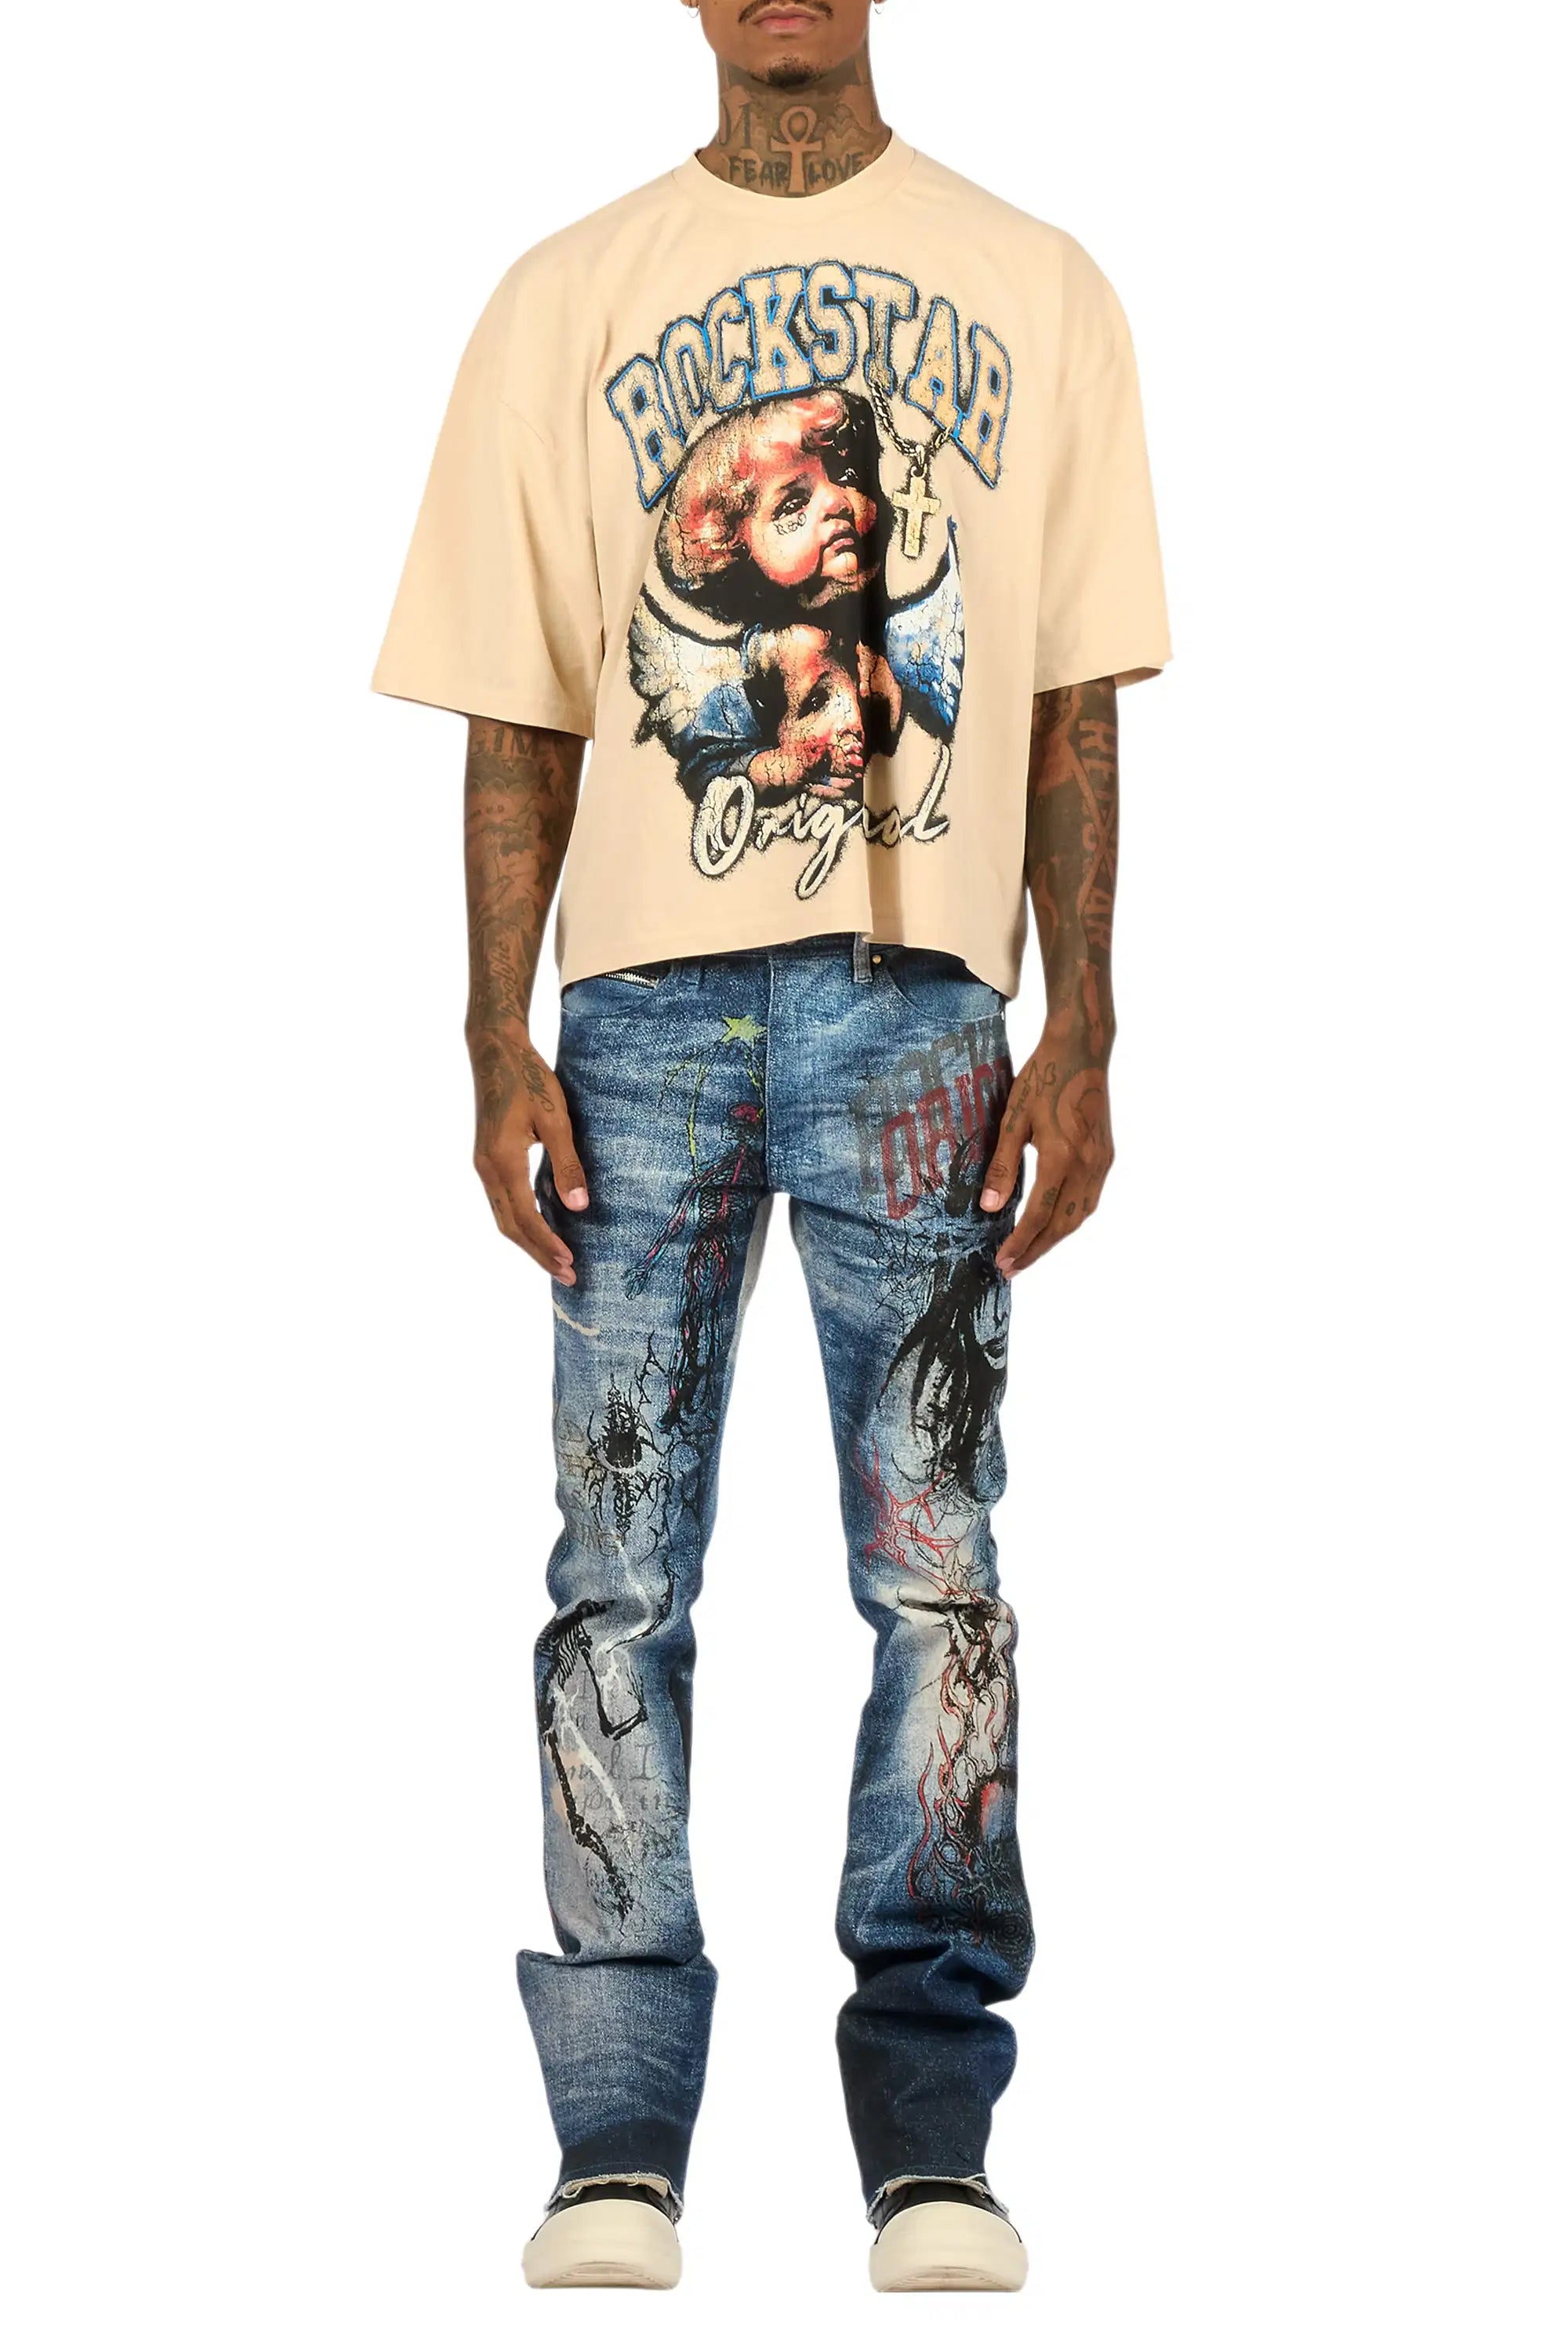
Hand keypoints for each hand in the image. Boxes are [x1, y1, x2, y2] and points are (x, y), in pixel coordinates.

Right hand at [472, 1038, 589, 1283]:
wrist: (495, 1051)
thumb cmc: (529, 1079)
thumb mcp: (556, 1120)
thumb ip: (567, 1164)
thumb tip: (579, 1207)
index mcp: (502, 1162)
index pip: (526, 1218)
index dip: (547, 1245)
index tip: (570, 1264)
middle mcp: (487, 1169)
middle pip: (510, 1227)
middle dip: (538, 1253)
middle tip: (568, 1275)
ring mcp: (483, 1165)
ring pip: (503, 1216)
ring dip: (529, 1241)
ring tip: (556, 1260)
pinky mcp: (486, 1158)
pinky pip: (502, 1201)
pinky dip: (521, 1222)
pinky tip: (541, 1227)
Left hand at [980, 1041, 1113, 1277]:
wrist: (1082, 1050)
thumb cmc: (1043, 1079)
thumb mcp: (1013, 1119)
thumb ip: (1002, 1165)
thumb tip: (990, 1207)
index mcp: (1061, 1157)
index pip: (1039, 1215)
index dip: (1021, 1242)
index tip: (1003, 1262)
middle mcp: (1087, 1165)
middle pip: (1062, 1224)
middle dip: (1037, 1250)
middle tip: (1012, 1268)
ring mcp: (1101, 1161)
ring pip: (1080, 1215)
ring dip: (1055, 1238)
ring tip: (1030, 1251)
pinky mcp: (1106, 1155)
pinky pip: (1089, 1199)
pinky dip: (1070, 1218)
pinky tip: (1054, 1222)